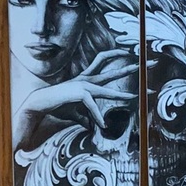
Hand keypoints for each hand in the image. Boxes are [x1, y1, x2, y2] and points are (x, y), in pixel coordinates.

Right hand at [13, 50, 140, 147]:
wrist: (39, 104)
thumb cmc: (57, 106)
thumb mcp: (75, 113)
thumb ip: (86, 118)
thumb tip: (92, 127)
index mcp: (88, 79)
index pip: (105, 64)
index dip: (118, 59)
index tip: (131, 58)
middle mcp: (88, 79)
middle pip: (112, 71)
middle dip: (130, 68)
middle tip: (146, 65)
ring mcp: (84, 85)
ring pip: (107, 90)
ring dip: (121, 95)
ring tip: (135, 97)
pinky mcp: (79, 93)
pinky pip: (92, 106)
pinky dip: (97, 117)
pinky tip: (102, 125)